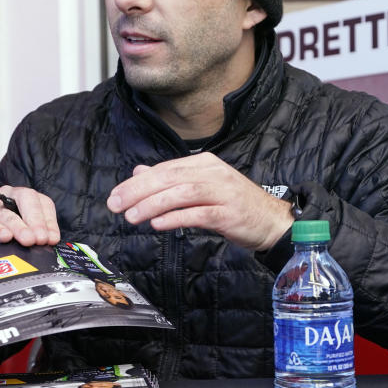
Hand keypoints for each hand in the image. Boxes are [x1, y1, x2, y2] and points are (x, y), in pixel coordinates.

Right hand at [0, 186, 60, 246]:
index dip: (49, 220)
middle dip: (36, 219)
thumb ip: (36, 237)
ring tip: (27, 240)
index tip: (52, 239)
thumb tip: (49, 245)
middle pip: (26, 198)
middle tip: (40, 240)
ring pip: (5, 211)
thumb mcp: (24, 237)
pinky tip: (5, 237)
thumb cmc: (5, 240)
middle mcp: (8, 196)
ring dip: (18, 226)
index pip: (43, 202)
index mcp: (25, 198)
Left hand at [106, 153, 293, 250]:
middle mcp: (214, 173)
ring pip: (181, 193)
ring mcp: (223, 192)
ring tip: (131, 216)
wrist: (272, 221)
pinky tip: (157, 224)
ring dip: (152, 204)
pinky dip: (176, 218)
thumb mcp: (202, 188)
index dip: (137, 182)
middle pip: (170, 178)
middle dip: (138, 191)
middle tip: (116, 205)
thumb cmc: (235, 205)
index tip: (116, 195)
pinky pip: (198, 214)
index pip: (165, 168)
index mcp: (205, 163)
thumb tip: (139, 172)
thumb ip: (171, 180)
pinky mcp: (229, 213)